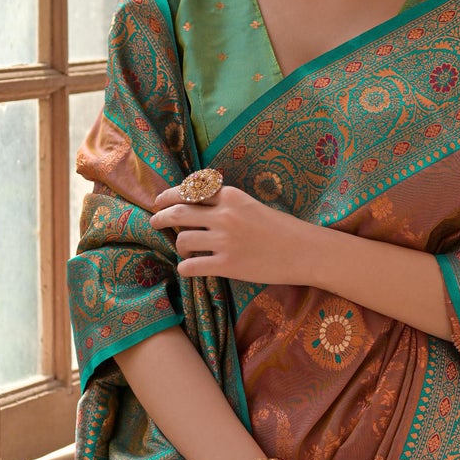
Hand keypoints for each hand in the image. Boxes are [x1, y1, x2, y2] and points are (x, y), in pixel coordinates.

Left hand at [149, 180, 307, 283]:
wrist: (305, 251)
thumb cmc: (282, 229)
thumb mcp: (252, 205)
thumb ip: (226, 204)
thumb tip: (196, 208)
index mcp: (231, 196)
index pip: (190, 191)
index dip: (170, 195)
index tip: (159, 201)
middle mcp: (224, 215)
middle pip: (179, 212)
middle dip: (161, 217)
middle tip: (153, 221)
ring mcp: (224, 241)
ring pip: (182, 240)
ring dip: (178, 246)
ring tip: (184, 251)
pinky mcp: (227, 265)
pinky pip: (190, 266)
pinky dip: (184, 267)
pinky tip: (189, 268)